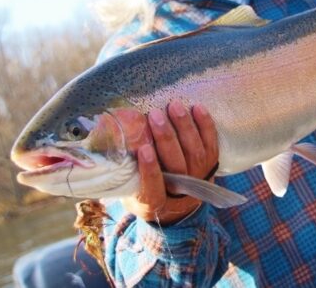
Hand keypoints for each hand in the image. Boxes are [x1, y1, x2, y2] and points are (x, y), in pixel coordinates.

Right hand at [112, 101, 218, 224]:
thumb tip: (103, 139)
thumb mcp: (128, 191)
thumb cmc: (144, 193)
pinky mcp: (211, 165)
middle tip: (155, 116)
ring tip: (174, 107)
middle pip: (177, 165)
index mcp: (155, 204)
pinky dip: (206, 126)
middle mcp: (180, 193)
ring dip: (185, 128)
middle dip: (166, 139)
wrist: (177, 208)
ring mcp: (199, 178)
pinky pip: (211, 144)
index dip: (150, 169)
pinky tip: (197, 108)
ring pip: (196, 153)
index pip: (154, 188)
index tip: (143, 149)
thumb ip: (121, 171)